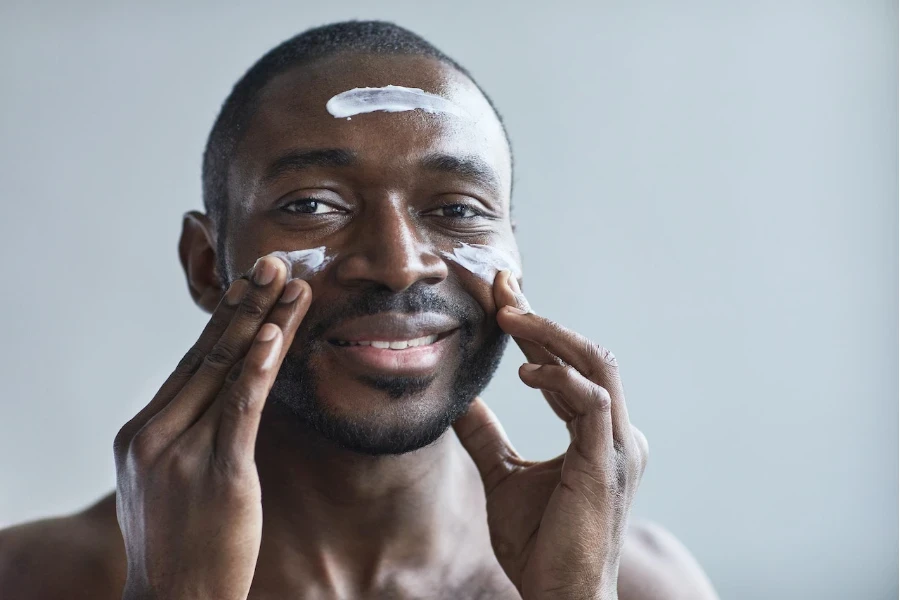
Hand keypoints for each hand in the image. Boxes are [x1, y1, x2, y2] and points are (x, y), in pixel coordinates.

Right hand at [113, 255, 310, 599]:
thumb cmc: (179, 545)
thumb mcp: (168, 483)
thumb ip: (185, 438)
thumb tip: (221, 402)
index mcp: (141, 432)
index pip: (190, 363)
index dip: (226, 320)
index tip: (250, 284)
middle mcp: (153, 433)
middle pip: (207, 354)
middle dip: (244, 303)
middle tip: (271, 260)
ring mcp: (179, 451)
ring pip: (227, 370)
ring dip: (263, 320)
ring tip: (290, 281)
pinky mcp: (215, 472)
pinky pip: (240, 407)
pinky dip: (259, 366)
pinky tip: (276, 333)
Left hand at [453, 271, 648, 599]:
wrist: (560, 596)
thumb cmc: (540, 544)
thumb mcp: (502, 477)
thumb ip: (486, 437)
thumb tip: (460, 401)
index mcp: (595, 433)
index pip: (566, 366)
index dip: (536, 329)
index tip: (502, 297)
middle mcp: (615, 432)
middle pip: (584, 354)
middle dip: (542, 317)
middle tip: (502, 288)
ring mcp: (616, 446)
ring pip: (597, 365)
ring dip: (553, 335)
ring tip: (510, 315)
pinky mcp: (607, 463)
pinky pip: (592, 403)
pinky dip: (560, 379)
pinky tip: (525, 371)